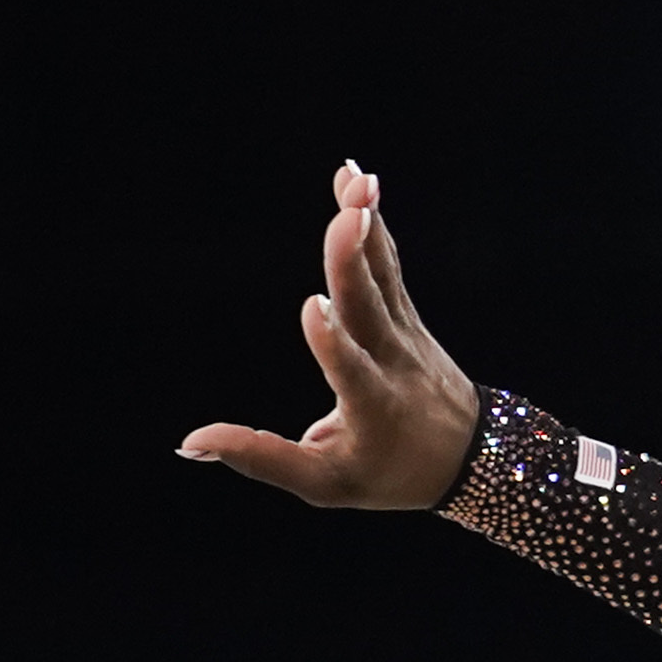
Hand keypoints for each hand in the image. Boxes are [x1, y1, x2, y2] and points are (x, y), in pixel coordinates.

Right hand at [178, 162, 483, 509]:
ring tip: (355, 178)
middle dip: (354, 262)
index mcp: (371, 407)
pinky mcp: (405, 312)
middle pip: (372, 309)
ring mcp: (404, 333)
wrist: (472, 458)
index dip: (332, 341)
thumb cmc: (387, 473)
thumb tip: (189, 441)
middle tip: (348, 216)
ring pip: (384, 274)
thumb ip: (262, 458)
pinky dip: (371, 222)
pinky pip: (387, 262)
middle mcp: (393, 362)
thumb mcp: (325, 482)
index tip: (312, 307)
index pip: (352, 371)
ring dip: (367, 225)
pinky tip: (354, 179)